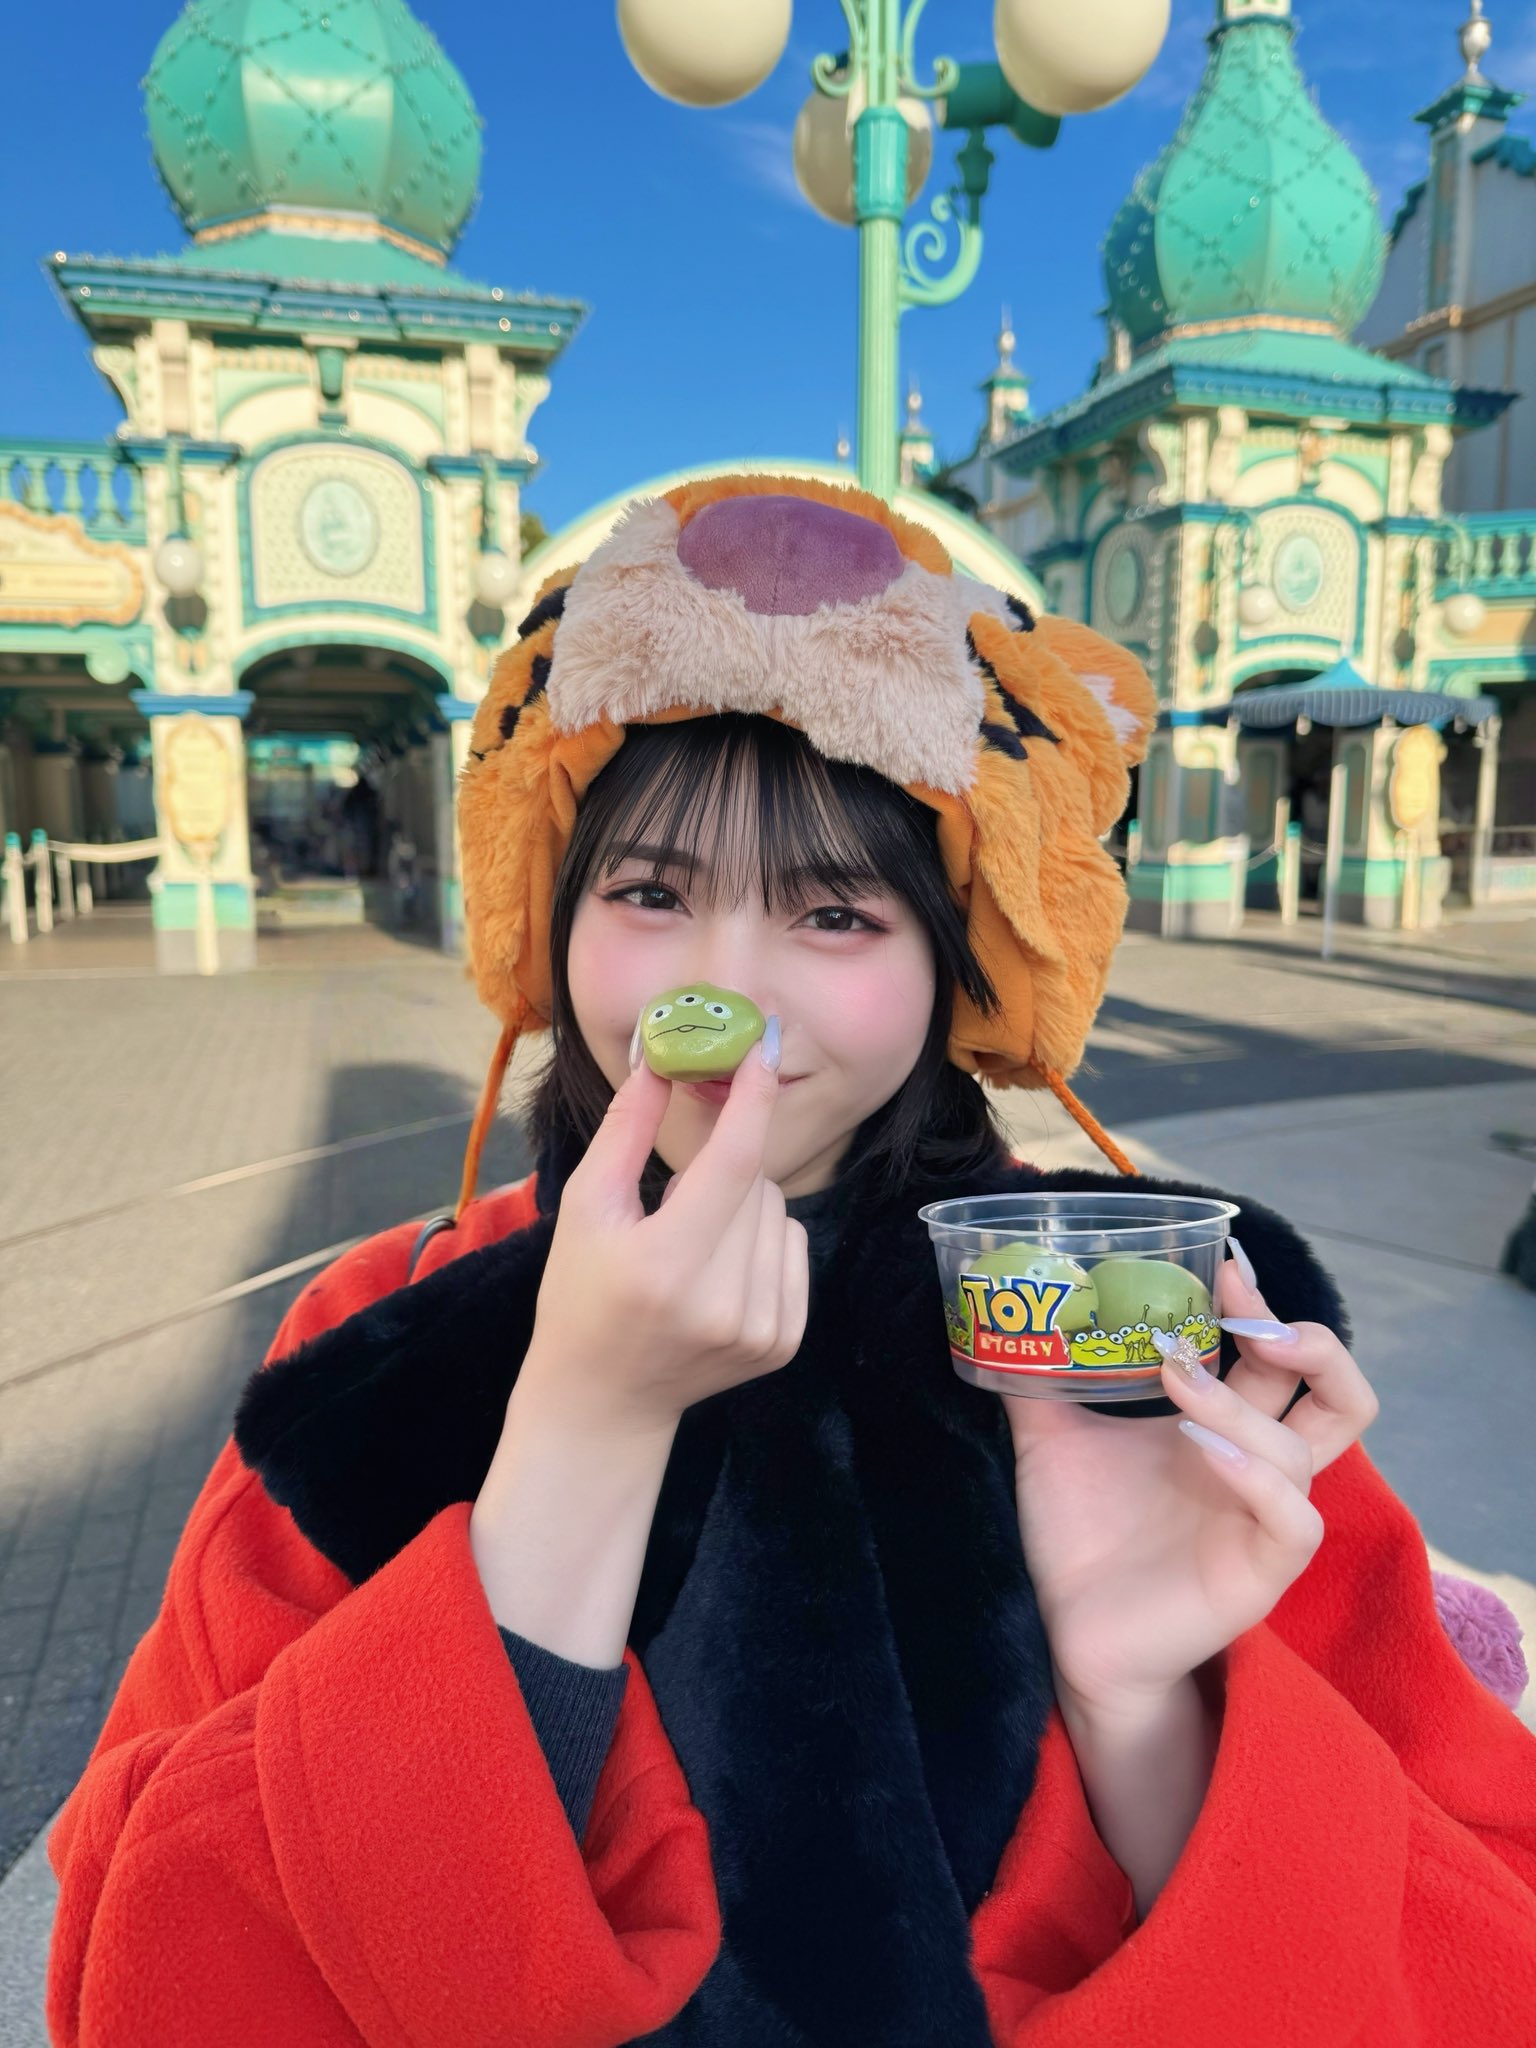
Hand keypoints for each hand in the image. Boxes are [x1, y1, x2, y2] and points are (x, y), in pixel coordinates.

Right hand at [512, 1024, 809, 1443]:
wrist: (604, 1400)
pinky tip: (719, 1273)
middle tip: (675, 1206)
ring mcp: (761, 1328)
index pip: (732, 1164)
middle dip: (723, 1171)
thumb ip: (624, 1130)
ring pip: (780, 1212)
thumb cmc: (581, 1295)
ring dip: (743, 1208)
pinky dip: (763, 1243)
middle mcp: (722, 1302)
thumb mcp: (586, 1208)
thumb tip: (659, 1057)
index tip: (761, 1046)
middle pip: (757, 1183)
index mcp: (665, 1265)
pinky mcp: (785, 1343)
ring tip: (692, 1246)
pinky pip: (794, 1248)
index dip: (751, 1099)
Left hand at [1004, 1243, 1379, 1715]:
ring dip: (1240, 1402)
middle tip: (1247, 1317)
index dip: (1264, 1308)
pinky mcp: (1261, 1572)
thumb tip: (1002, 1316)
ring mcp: (1264, 1520)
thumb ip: (1040, 1380)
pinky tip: (1201, 1448)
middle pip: (1339, 1396)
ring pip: (1305, 1450)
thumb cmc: (1079, 1536)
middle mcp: (1257, 1467)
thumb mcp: (1052, 1441)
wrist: (1071, 1631)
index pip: (1278, 1358)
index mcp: (1222, 1429)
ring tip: (1175, 1375)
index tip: (1221, 1265)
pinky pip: (1295, 1519)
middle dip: (1310, 1344)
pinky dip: (1256, 1475)